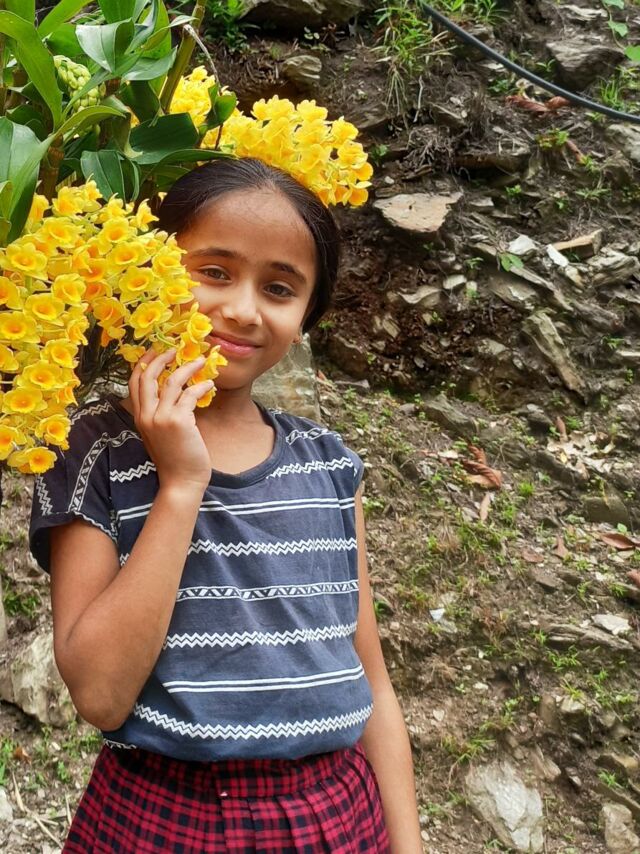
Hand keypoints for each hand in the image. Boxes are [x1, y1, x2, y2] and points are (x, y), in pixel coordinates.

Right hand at [128, 349, 212, 493]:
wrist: (181, 482)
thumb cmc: (175, 459)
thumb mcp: (159, 434)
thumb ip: (160, 415)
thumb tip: (174, 394)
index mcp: (139, 417)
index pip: (134, 382)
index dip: (143, 363)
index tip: (154, 350)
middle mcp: (146, 415)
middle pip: (148, 376)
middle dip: (161, 358)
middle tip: (175, 349)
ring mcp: (160, 418)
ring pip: (171, 381)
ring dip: (187, 368)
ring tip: (201, 361)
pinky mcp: (178, 421)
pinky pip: (189, 395)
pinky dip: (201, 386)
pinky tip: (210, 385)